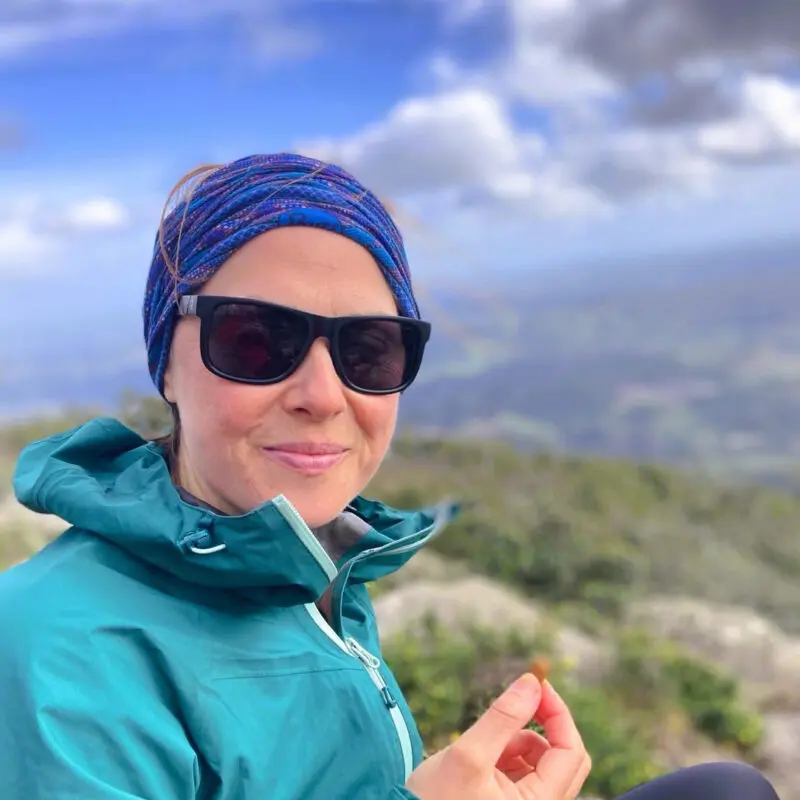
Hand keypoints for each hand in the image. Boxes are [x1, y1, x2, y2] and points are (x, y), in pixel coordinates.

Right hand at [405, 674, 590, 799]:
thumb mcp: (468, 755)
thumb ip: (503, 717)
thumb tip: (533, 682)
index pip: (571, 753)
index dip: (558, 713)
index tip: (536, 684)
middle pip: (565, 758)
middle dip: (544, 724)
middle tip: (521, 698)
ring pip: (543, 762)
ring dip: (521, 740)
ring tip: (486, 743)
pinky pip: (525, 771)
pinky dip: (509, 752)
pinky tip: (483, 755)